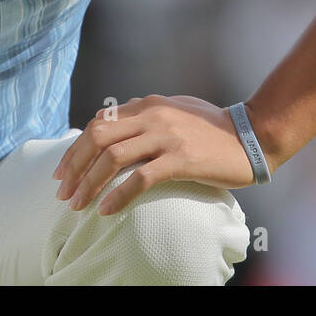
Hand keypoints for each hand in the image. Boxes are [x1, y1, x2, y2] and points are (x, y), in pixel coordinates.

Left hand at [51, 95, 255, 215]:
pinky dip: (118, 195)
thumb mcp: (175, 109)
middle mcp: (152, 116)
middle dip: (74, 166)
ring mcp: (166, 137)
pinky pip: (140, 178)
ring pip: (113, 157)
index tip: (62, 172)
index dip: (75, 148)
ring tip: (78, 205)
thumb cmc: (213, 127)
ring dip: (89, 183)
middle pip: (98, 137)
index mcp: (147, 104)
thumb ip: (146, 113)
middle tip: (63, 192)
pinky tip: (106, 211)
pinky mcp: (181, 159)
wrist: (252, 135)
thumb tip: (117, 117)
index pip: (98, 123)